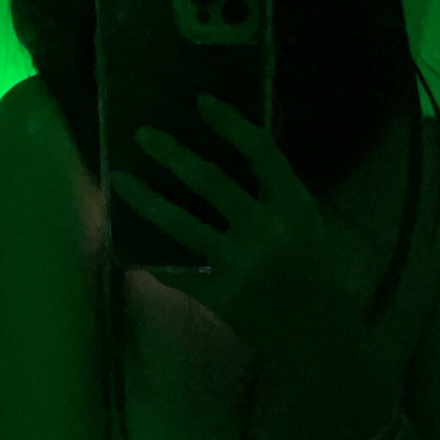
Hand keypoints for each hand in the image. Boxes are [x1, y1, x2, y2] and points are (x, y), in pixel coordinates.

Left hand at [108, 93, 341, 360]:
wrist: (319, 338)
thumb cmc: (315, 275)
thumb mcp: (308, 227)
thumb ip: (275, 195)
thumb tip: (233, 153)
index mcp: (295, 208)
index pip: (262, 152)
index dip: (231, 123)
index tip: (202, 101)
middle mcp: (267, 232)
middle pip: (211, 181)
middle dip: (172, 153)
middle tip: (144, 134)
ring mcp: (240, 266)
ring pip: (181, 224)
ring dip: (145, 199)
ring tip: (119, 179)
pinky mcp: (219, 295)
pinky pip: (176, 268)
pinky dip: (152, 255)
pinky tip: (130, 241)